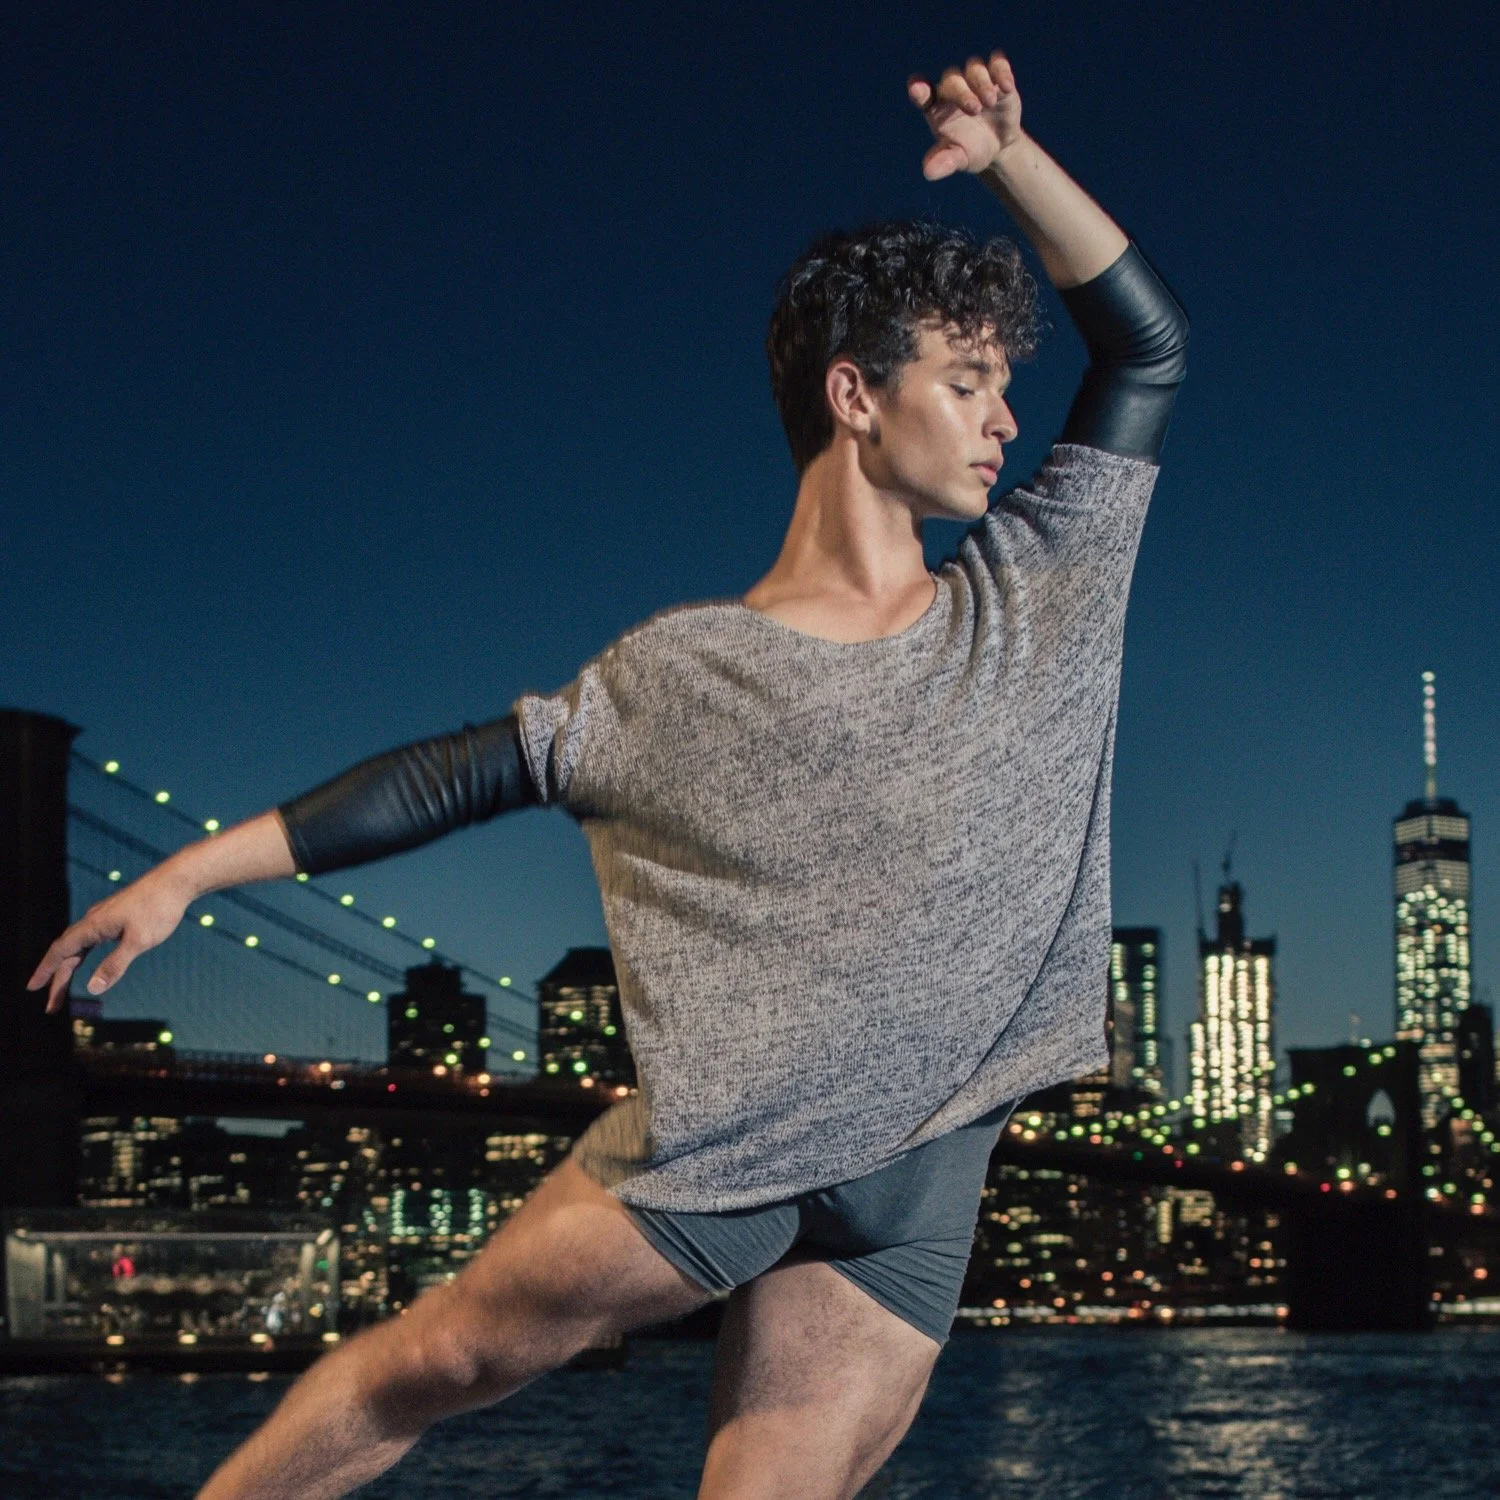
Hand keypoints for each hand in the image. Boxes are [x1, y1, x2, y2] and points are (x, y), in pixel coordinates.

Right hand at [26, 867, 194, 1012]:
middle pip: (67, 952)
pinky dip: (82, 954)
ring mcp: (104, 916)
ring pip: (78, 945)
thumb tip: (92, 988)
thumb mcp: (139, 941)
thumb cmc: (159, 909)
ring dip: (68, 968)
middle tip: (52, 1006)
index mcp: (93, 925)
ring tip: (61, 989)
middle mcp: (93, 919)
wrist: (177, 880)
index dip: (45, 971)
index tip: (31, 988)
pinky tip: (84, 962)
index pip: (60, 951)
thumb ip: (115, 965)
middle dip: (56, 979)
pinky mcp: (117, 915)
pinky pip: (91, 939)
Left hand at [907, 50, 1024, 180]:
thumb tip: (929, 172)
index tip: (917, 90)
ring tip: (989, 102)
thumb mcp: (958, 159)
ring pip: (974, 68)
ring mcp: (975, 80)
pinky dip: (1001, 71)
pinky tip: (1006, 87)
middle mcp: (953, 89)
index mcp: (937, 108)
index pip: (923, 94)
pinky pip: (997, 62)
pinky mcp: (997, 75)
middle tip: (974, 109)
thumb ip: (944, 162)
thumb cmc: (971, 151)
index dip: (918, 89)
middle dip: (962, 92)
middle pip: (952, 79)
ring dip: (981, 83)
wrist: (999, 147)